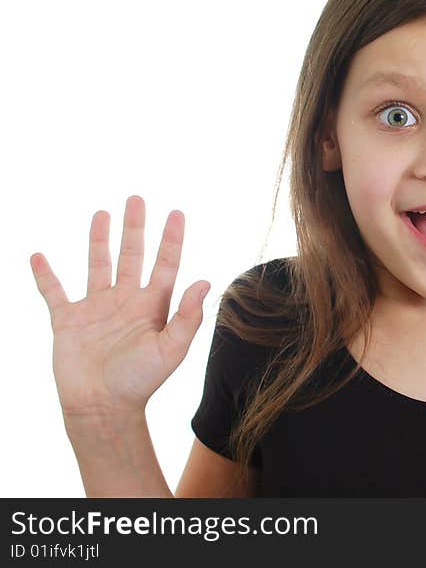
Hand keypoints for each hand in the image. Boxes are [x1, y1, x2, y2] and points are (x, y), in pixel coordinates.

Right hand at [30, 195, 209, 420]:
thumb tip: (205, 281)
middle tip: (136, 199)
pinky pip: (54, 292)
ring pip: (98, 265)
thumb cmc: (140, 382)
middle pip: (132, 255)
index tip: (175, 213)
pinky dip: (46, 275)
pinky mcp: (68, 321)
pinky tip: (39, 257)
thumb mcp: (171, 349)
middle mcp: (125, 301)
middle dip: (134, 228)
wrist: (103, 408)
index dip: (170, 239)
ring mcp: (96, 309)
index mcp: (152, 306)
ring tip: (102, 213)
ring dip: (99, 240)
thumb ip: (188, 316)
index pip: (164, 263)